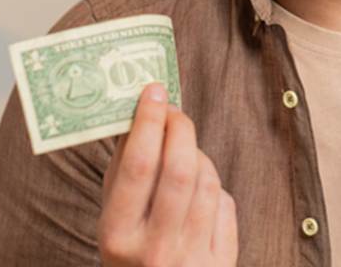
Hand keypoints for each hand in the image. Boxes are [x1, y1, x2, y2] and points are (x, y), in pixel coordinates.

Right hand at [98, 83, 237, 266]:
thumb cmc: (132, 250)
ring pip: (208, 183)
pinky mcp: (222, 264)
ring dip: (198, 157)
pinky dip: (213, 189)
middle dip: (181, 129)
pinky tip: (198, 192)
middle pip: (180, 170)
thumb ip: (123, 169)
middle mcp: (156, 251)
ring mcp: (192, 260)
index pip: (139, 167)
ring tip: (183, 155)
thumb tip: (141, 112)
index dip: (148, 122)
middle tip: (174, 111)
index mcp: (119, 237)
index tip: (153, 91)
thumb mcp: (114, 217)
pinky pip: (226, 205)